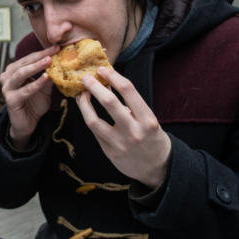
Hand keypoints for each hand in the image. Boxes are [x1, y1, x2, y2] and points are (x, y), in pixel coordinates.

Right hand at [0, 45, 58, 149]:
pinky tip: (45, 78)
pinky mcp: (10, 100)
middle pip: (24, 63)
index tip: (57, 47)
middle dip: (40, 56)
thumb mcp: (45, 88)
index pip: (29, 58)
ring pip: (21, 74)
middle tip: (53, 51)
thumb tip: (60, 62)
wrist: (28, 124)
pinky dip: (36, 84)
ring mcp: (7, 88)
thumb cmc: (34, 104)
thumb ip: (49, 76)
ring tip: (48, 61)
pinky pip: (25, 90)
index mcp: (14, 71)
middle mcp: (7, 77)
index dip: (42, 52)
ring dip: (35, 67)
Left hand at [76, 67, 170, 186]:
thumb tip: (107, 85)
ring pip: (94, 121)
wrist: (158, 168)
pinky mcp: (109, 152)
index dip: (113, 76)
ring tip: (81, 94)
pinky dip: (89, 118)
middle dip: (94, 86)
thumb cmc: (152, 138)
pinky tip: (86, 110)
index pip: (128, 90)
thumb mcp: (150, 121)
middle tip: (86, 77)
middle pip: (109, 102)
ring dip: (84, 104)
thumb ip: (132, 106)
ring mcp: (120, 144)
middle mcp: (134, 131)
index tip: (102, 69)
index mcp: (147, 119)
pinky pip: (95, 132)